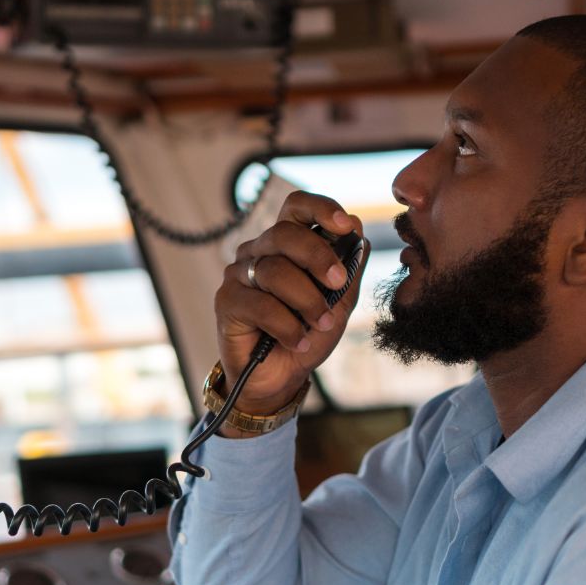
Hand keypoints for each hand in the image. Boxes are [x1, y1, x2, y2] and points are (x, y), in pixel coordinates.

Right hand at [214, 191, 369, 427]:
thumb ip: (348, 269)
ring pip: (275, 271)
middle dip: (318, 257)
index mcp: (286, 244)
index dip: (320, 207)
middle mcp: (259, 252)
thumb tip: (358, 231)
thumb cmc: (307, 334)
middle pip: (285, 234)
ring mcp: (239, 274)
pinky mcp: (226, 301)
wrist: (281, 377)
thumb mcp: (339, 303)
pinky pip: (260, 304)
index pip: (296, 207)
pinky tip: (298, 342)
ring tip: (322, 324)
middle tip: (337, 284)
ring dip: (307, 301)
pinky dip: (287, 326)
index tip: (345, 225)